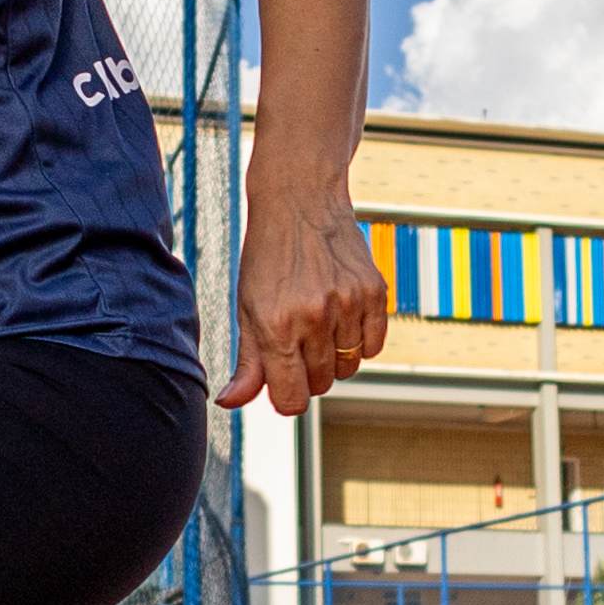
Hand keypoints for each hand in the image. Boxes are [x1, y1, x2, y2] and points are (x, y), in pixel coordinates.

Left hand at [218, 186, 384, 415]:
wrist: (299, 201)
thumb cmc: (267, 258)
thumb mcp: (248, 309)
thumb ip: (247, 361)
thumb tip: (229, 403)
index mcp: (275, 326)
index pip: (291, 399)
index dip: (287, 398)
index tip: (284, 381)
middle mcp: (313, 317)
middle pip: (321, 384)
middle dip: (308, 373)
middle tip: (298, 339)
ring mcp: (347, 305)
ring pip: (349, 367)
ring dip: (335, 357)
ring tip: (320, 323)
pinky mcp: (374, 292)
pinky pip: (374, 346)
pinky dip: (361, 342)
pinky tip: (343, 317)